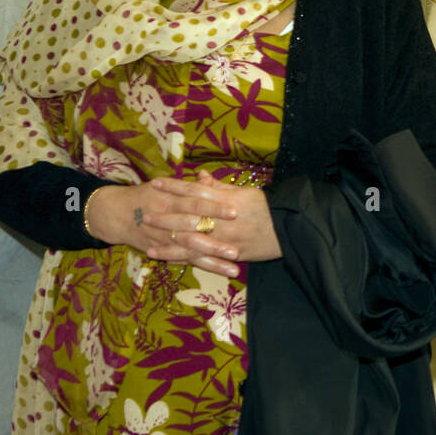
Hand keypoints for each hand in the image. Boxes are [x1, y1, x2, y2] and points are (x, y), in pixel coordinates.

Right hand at [85, 179, 241, 276]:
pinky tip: (218, 272)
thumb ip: (190, 186)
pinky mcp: (160, 251)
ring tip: (233, 270)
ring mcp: (163, 238)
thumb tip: (208, 178)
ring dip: (212, 262)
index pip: (195, 201)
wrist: (116, 213)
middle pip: (193, 232)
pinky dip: (199, 266)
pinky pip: (182, 260)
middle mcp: (167, 219)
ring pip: (190, 252)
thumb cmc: (148, 195)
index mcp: (171, 198)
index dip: (214, 207)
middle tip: (236, 250)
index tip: (236, 212)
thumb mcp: (166, 186)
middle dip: (215, 243)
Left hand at [145, 170, 282, 265]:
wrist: (292, 229)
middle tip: (143, 213)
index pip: (193, 191)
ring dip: (165, 240)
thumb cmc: (270, 208)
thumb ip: (221, 187)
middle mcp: (220, 220)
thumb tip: (200, 176)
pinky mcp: (226, 255)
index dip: (173, 187)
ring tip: (146, 238)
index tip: (155, 183)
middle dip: (164, 215)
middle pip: (186, 216)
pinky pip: (198, 258)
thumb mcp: (246, 192)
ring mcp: (222, 239)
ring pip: (187, 240)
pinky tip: (163, 258)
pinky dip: (179, 258)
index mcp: (225, 201)